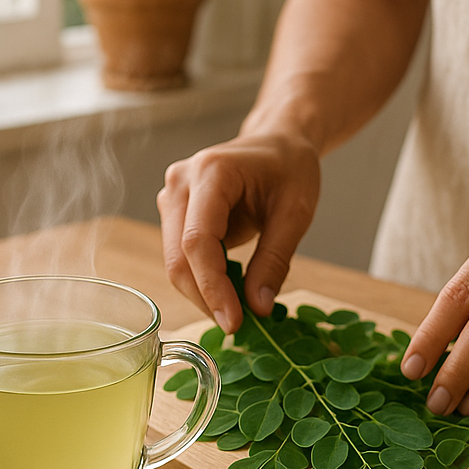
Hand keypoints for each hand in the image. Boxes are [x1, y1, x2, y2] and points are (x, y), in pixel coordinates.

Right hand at [157, 133, 320, 332]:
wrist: (278, 143)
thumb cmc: (290, 168)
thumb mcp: (296, 213)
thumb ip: (275, 260)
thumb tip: (257, 307)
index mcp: (211, 172)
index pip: (198, 241)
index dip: (213, 286)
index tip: (235, 321)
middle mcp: (180, 182)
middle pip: (179, 256)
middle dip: (206, 297)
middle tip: (238, 325)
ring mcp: (172, 196)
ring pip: (175, 261)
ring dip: (203, 292)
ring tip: (239, 309)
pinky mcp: (174, 212)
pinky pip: (182, 256)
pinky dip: (203, 279)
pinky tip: (230, 291)